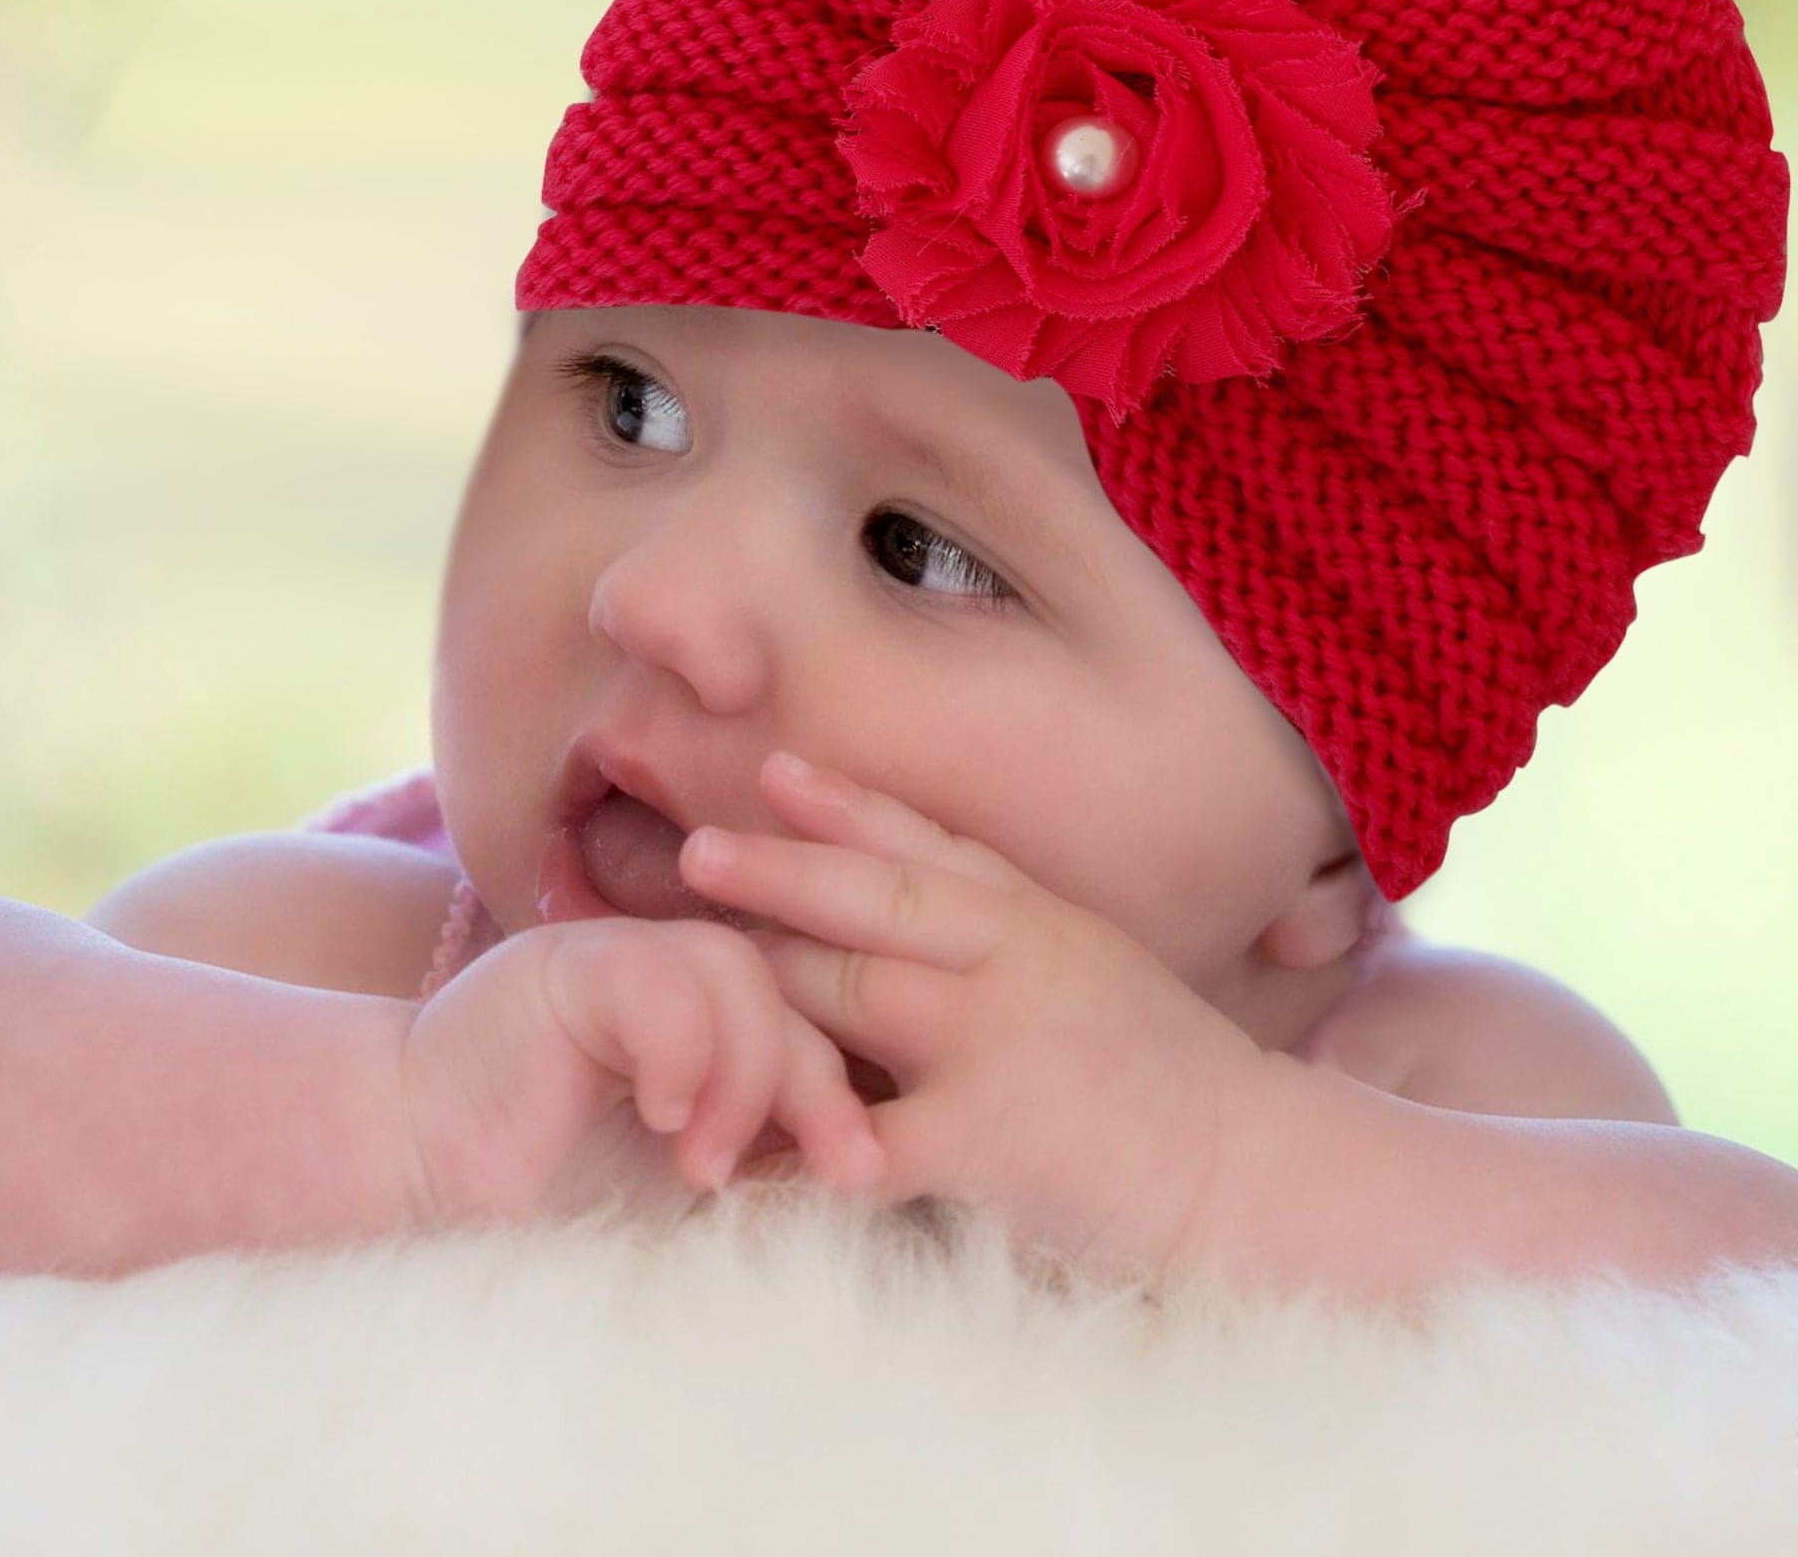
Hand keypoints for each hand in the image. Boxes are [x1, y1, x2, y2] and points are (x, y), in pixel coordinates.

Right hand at [399, 914, 887, 1226]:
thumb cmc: (554, 1183)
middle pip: (800, 986)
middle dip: (824, 1084)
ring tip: (705, 1165)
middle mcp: (681, 964)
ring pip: (739, 976)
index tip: (873, 1171)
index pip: (824, 1014)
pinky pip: (657, 980)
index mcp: (721, 1009)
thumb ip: (764, 1150)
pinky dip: (676, 1053)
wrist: (417, 1168)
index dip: (855, 1083)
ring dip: (745, 1078)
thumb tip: (876, 1176)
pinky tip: (658, 1117)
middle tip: (844, 1170)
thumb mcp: (685, 1171)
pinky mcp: (570, 962)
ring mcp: (626, 953)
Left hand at [679, 751, 1277, 1283]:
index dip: (846, 805)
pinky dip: (793, 1149)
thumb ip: (1014, 934)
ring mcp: (1000, 1043)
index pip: (930, 845)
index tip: (774, 769)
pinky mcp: (990, 1138)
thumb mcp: (1097, 968)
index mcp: (1040, 919)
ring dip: (763, 984)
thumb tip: (925, 916)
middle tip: (694, 851)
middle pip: (874, 899)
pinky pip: (863, 1142)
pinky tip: (726, 1155)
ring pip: (852, 993)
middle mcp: (1016, 960)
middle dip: (778, 872)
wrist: (1263, 1176)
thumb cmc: (1173, 1078)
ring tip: (683, 974)